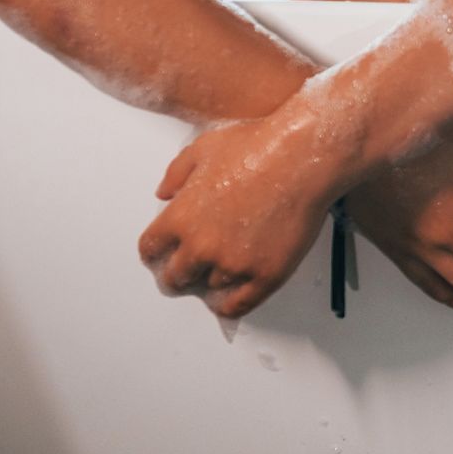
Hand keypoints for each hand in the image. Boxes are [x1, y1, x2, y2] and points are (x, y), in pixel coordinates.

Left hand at [138, 113, 334, 317]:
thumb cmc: (258, 146)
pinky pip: (237, 306)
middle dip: (178, 274)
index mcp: (180, 218)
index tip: (163, 254)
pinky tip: (232, 296)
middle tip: (188, 270)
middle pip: (174, 279)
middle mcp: (200, 247)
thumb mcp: (203, 148)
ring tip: (224, 268)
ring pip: (208, 290)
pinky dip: (230, 305)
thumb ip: (176, 174)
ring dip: (212, 281)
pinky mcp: (264, 276)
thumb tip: (165, 193)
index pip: (150, 251)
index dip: (156, 253)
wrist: (302, 157)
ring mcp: (232, 265)